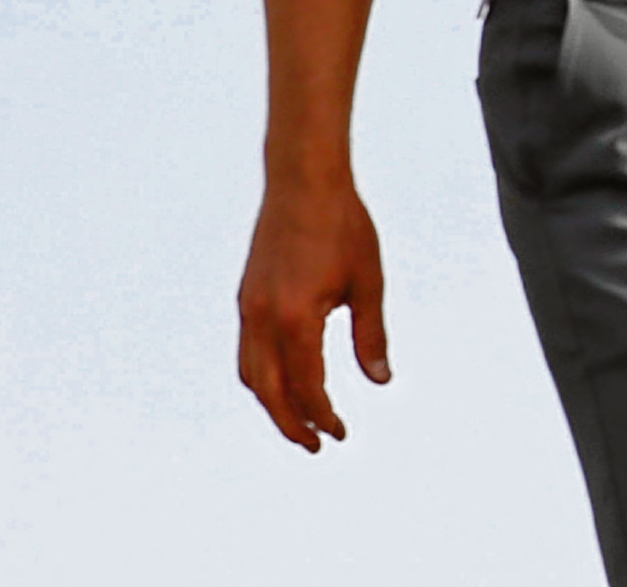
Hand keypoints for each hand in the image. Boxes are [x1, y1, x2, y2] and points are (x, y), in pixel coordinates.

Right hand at [236, 176, 389, 450]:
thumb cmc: (344, 227)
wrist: (304, 181)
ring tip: (302, 420)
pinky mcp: (246, 296)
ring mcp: (248, 307)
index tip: (341, 434)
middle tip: (317, 446)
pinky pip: (248, 350)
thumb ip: (371, 336)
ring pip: (251, 373)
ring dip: (273, 403)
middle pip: (269, 391)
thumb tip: (380, 382)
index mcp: (296, 318)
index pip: (306, 386)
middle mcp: (263, 318)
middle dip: (290, 424)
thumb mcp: (369, 282)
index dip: (323, 416)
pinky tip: (287, 379)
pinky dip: (264, 375)